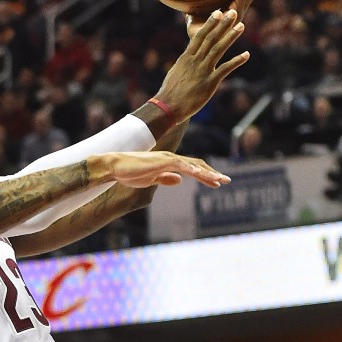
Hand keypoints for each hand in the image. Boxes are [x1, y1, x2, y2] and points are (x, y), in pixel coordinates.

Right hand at [103, 151, 230, 188]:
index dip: (204, 174)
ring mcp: (167, 159)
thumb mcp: (150, 179)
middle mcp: (170, 159)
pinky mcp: (162, 161)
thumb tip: (179, 180)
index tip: (216, 182)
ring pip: (192, 166)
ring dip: (207, 173)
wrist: (114, 166)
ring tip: (220, 180)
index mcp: (168, 163)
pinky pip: (182, 166)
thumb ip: (164, 178)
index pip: (191, 168)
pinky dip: (194, 170)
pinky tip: (202, 175)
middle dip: (211, 173)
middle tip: (226, 181)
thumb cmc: (128, 172)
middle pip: (196, 165)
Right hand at [154, 10, 248, 123]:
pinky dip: (236, 61)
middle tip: (233, 12)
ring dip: (231, 37)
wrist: (167, 107)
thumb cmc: (169, 93)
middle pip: (210, 39)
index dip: (210, 24)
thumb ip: (185, 64)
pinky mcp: (210, 83)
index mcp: (186, 58)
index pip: (199, 36)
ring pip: (218, 49)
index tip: (218, 13)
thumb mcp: (176, 73)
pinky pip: (225, 69)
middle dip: (222, 24)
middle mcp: (195, 61)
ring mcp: (203, 71)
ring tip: (241, 26)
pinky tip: (246, 55)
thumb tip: (188, 58)